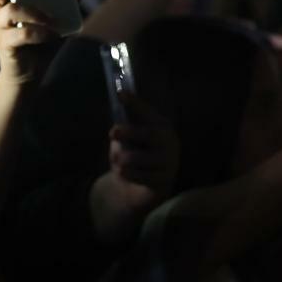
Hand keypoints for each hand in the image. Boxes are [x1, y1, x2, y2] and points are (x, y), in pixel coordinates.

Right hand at [0, 0, 59, 86]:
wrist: (31, 73)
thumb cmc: (41, 39)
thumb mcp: (56, 16)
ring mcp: (0, 28)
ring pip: (9, 11)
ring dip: (34, 12)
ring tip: (51, 19)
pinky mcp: (6, 45)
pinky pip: (20, 35)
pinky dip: (39, 33)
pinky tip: (51, 35)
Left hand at [104, 92, 180, 214]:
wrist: (139, 188)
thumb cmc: (134, 155)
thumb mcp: (127, 138)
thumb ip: (125, 127)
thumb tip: (117, 112)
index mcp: (161, 126)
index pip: (147, 112)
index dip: (135, 103)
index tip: (120, 93)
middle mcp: (169, 142)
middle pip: (149, 134)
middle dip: (128, 132)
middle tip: (112, 132)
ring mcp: (170, 162)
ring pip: (137, 157)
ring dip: (121, 159)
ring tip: (118, 161)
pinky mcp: (164, 181)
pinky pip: (137, 175)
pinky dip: (126, 174)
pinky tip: (124, 173)